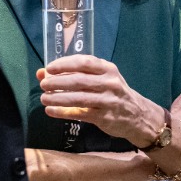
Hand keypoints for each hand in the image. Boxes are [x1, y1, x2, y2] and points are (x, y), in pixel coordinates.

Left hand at [37, 55, 161, 143]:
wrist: (137, 115)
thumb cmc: (114, 93)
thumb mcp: (101, 79)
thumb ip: (75, 74)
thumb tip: (43, 73)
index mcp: (108, 69)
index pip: (84, 62)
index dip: (65, 64)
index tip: (49, 68)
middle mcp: (109, 83)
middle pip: (79, 81)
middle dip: (58, 82)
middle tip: (43, 85)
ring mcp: (108, 101)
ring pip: (78, 98)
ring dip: (58, 98)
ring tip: (44, 99)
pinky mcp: (104, 117)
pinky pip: (80, 114)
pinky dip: (63, 113)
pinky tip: (51, 111)